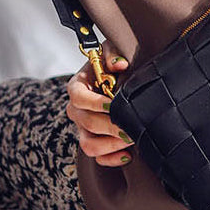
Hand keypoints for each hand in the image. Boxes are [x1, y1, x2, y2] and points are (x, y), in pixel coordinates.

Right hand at [65, 40, 134, 166]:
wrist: (116, 78)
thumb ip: (113, 53)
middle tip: (132, 126)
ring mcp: (83, 128)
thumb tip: (120, 64)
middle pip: (87, 123)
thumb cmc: (112, 64)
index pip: (79, 98)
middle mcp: (76, 110)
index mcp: (77, 87)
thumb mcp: (112, 50)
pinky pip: (98, 157)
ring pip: (89, 145)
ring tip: (131, 138)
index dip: (96, 103)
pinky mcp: (93, 141)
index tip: (114, 105)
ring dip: (112, 145)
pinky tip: (129, 153)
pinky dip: (112, 159)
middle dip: (112, 126)